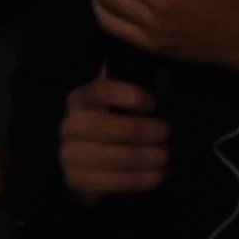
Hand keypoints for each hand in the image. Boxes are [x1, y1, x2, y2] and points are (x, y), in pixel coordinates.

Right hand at [60, 75, 169, 199]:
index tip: (153, 103)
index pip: (101, 92)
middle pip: (118, 128)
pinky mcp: (77, 181)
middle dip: (151, 132)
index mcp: (79, 101)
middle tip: (168, 133)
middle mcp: (70, 126)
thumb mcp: (110, 101)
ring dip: (152, 158)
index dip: (130, 96)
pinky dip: (144, 179)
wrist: (77, 163)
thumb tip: (144, 57)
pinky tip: (160, 174)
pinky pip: (118, 181)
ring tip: (168, 156)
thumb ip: (124, 83)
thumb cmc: (105, 124)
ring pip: (122, 157)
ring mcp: (70, 156)